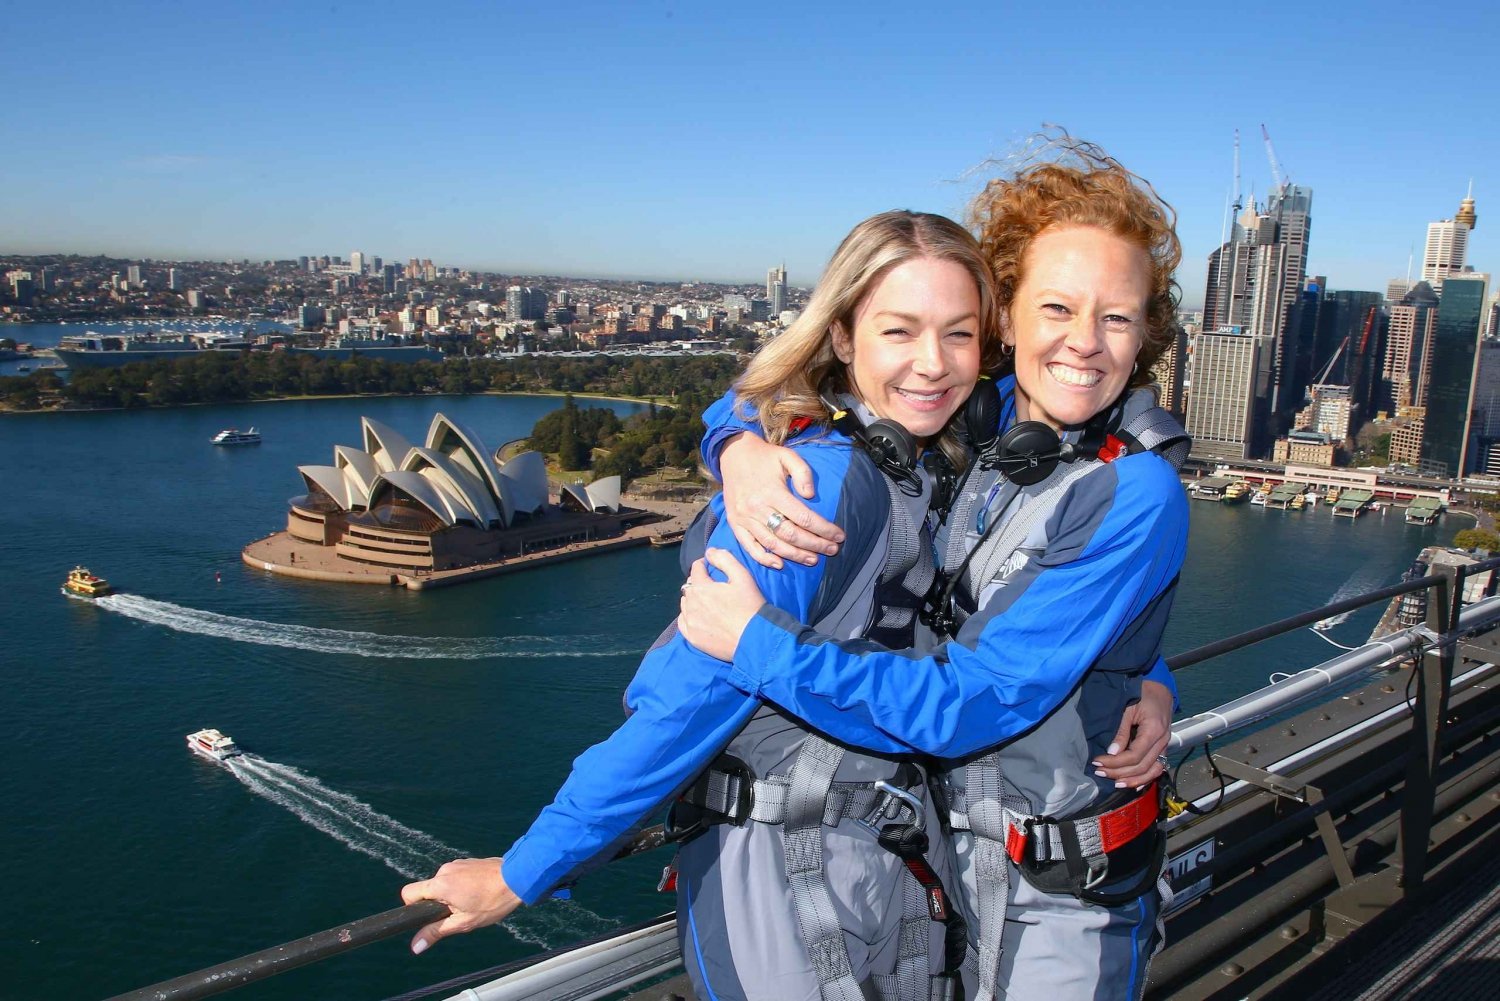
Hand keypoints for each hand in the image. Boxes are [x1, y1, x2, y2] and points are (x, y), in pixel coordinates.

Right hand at [401, 857, 521, 953]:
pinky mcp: (468, 861)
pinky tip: (479, 892)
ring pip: (444, 884)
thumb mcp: (463, 922)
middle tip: (460, 911)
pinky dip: (462, 886)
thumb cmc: (492, 902)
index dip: (413, 907)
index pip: (409, 893)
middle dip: (439, 904)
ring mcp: (457, 863)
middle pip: (428, 890)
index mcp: (440, 884)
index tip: (430, 916)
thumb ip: (436, 932)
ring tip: (474, 902)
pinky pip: (456, 876)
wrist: (518, 878)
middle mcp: (445, 870)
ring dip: (452, 895)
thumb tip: (415, 946)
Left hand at [678, 548, 767, 660]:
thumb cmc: (750, 606)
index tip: (709, 566)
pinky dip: (688, 616)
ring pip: (685, 604)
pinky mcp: (692, 638)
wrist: (754, 639)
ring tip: (706, 602)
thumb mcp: (742, 576)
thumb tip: (709, 551)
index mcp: (701, 588)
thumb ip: (724, 559)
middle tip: (711, 587)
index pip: (696, 569)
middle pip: (689, 587)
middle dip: (698, 583)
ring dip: (692, 600)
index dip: (703, 565)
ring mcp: (690, 622)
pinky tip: (698, 617)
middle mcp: (691, 604)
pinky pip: (682, 622)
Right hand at [720, 432, 842, 568]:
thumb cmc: (765, 457)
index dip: (823, 529)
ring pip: (773, 544)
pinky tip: (780, 564)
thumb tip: (811, 495)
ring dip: (795, 555)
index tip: (839, 536)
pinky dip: (764, 558)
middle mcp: (757, 508)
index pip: (803, 518)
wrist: (733, 454)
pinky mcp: (735, 524)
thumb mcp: (787, 456)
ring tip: (813, 559)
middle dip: (814, 545)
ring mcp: (744, 518)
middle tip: (832, 550)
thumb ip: (803, 472)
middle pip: (790, 534)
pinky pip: (749, 546)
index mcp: (772, 492)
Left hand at [1091, 680, 1172, 789]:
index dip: (1115, 762)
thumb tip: (1112, 752)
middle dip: (1119, 772)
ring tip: (1115, 783)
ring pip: (1152, 771)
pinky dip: (1147, 778)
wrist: (1160, 688)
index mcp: (1154, 730)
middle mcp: (1163, 741)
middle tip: (1100, 772)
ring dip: (1133, 779)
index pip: (1134, 755)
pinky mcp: (1163, 747)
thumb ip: (1121, 732)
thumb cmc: (1142, 694)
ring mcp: (1165, 745)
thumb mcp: (1128, 709)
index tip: (1097, 762)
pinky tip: (1134, 785)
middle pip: (1142, 766)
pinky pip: (1158, 767)